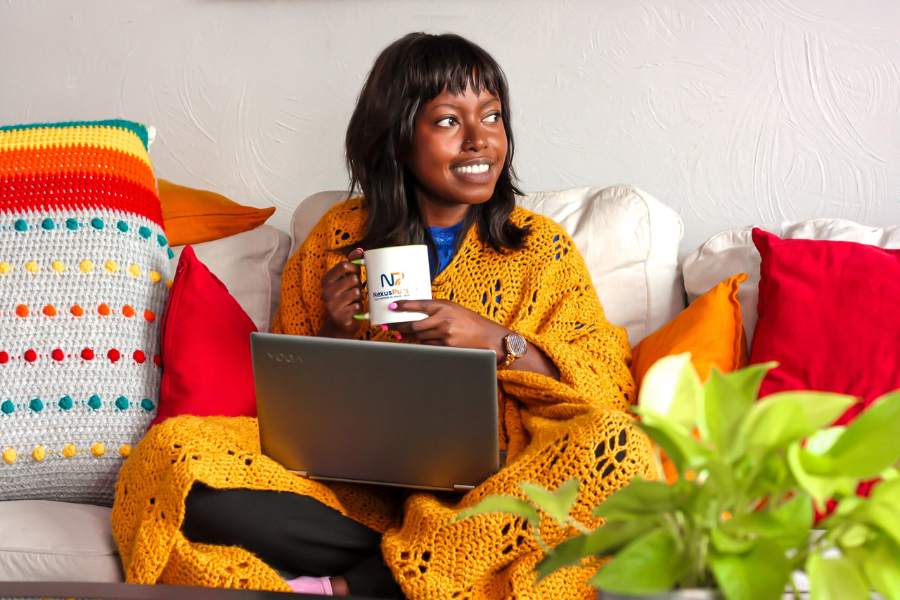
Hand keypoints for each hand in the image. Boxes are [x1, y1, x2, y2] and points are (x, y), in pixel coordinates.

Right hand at [319, 248, 364, 337]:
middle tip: (354, 290)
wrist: (341, 322)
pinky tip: (353, 309)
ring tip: (354, 300)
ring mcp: (331, 304)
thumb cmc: (346, 296)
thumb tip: (360, 250)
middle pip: (352, 279)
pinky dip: (359, 307)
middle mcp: (326, 291)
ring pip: (356, 292)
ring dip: (359, 296)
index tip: (356, 272)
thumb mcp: (347, 279)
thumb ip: (353, 264)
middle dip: (358, 285)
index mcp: (326, 280)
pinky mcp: (339, 316)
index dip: (355, 268)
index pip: (344, 265)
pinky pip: (357, 305)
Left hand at [391, 299, 508, 357]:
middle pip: (414, 325)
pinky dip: (423, 344)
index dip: (403, 306)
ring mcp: (444, 334)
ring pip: (419, 337)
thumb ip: (436, 310)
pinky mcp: (446, 346)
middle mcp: (443, 319)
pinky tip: (422, 342)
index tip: (392, 307)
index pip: (419, 304)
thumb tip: (414, 313)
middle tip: (390, 327)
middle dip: (399, 327)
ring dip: (413, 337)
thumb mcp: (453, 308)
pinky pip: (427, 346)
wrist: (487, 336)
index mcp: (444, 306)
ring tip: (407, 335)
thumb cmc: (469, 321)